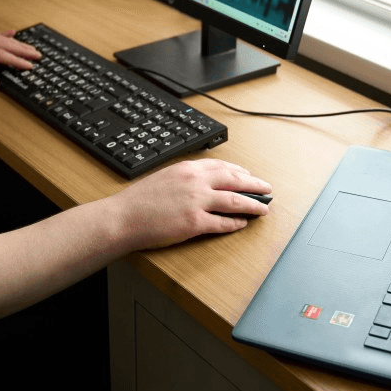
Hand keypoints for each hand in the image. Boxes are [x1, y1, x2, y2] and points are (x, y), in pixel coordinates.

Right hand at [109, 158, 270, 249]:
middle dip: (255, 185)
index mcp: (187, 168)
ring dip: (253, 204)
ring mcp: (196, 202)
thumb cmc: (139, 200)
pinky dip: (235, 223)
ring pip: (234, 201)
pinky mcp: (194, 223)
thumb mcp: (164, 177)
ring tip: (264, 208)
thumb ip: (185, 178)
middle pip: (234, 181)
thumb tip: (203, 183)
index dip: (240, 171)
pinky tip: (242, 223)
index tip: (249, 175)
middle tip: (267, 189)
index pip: (221, 166)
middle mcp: (194, 182)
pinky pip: (222, 223)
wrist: (123, 217)